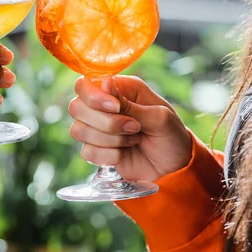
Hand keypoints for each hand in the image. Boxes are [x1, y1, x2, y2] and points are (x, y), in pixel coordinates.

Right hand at [69, 75, 192, 182]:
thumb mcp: (159, 117)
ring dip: (108, 140)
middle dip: (105, 122)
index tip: (115, 108)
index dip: (94, 97)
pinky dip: (107, 156)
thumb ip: (130, 104)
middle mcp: (105, 105)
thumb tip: (104, 82)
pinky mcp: (98, 150)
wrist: (176, 169)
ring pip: (78, 130)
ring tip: (133, 140)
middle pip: (76, 107)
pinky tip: (124, 154)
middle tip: (134, 128)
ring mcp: (99, 128)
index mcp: (121, 88)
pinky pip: (86, 152)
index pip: (86, 83)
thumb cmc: (172, 136)